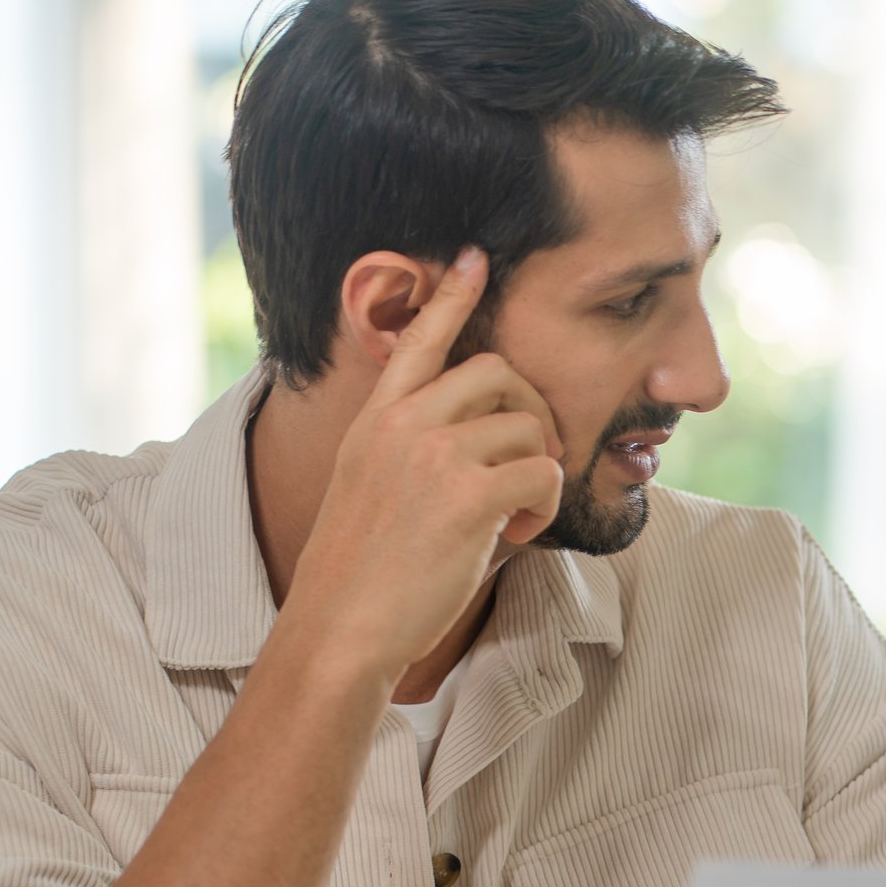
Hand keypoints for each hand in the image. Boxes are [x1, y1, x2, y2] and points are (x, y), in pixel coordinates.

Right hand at [281, 247, 566, 684]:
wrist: (340, 629)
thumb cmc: (360, 572)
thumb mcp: (366, 485)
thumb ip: (408, 447)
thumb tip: (474, 433)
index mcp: (377, 419)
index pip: (419, 339)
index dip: (453, 296)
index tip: (476, 258)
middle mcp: (403, 425)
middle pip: (498, 371)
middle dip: (533, 408)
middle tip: (534, 457)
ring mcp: (435, 456)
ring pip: (531, 426)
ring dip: (540, 469)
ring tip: (514, 515)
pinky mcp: (469, 496)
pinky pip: (543, 472)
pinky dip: (545, 504)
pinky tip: (517, 534)